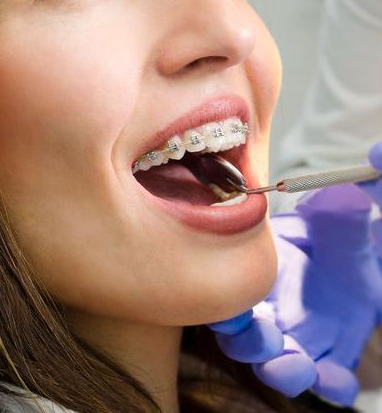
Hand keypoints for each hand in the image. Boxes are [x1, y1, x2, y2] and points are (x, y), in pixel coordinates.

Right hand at [207, 183, 381, 405]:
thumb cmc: (339, 235)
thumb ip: (335, 212)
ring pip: (275, 366)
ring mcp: (299, 337)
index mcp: (260, 273)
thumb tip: (340, 196)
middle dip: (245, 343)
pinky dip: (330, 385)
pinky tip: (338, 378)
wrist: (362, 259)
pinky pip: (327, 382)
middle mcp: (270, 310)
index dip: (220, 304)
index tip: (228, 308)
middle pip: (241, 339)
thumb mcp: (339, 220)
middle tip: (263, 335)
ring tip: (298, 364)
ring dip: (280, 370)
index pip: (227, 293)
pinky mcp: (330, 357)